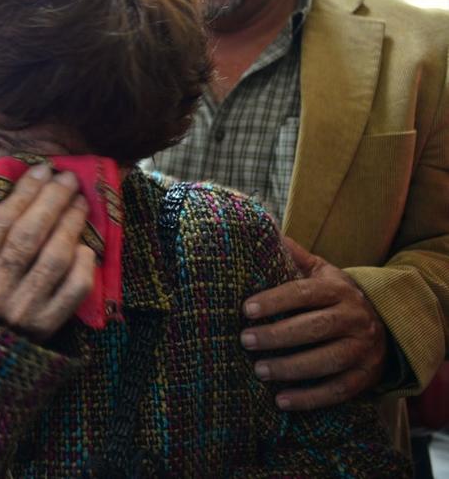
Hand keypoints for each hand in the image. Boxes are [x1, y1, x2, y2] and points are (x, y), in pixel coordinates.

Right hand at [0, 165, 94, 341]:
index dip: (24, 192)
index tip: (42, 169)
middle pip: (28, 236)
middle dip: (52, 200)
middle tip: (68, 179)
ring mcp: (21, 310)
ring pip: (53, 258)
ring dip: (70, 224)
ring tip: (80, 203)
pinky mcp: (48, 327)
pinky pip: (73, 288)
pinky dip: (83, 263)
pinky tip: (86, 247)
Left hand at [240, 236, 385, 409]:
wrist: (383, 322)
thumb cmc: (335, 295)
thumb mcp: (320, 271)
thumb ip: (292, 255)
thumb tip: (259, 226)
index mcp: (338, 289)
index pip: (304, 293)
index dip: (274, 301)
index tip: (245, 309)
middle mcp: (355, 317)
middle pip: (315, 328)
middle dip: (277, 336)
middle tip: (245, 341)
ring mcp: (364, 349)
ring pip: (327, 361)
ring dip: (291, 368)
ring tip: (259, 370)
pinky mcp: (366, 376)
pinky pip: (338, 390)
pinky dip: (310, 398)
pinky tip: (281, 401)